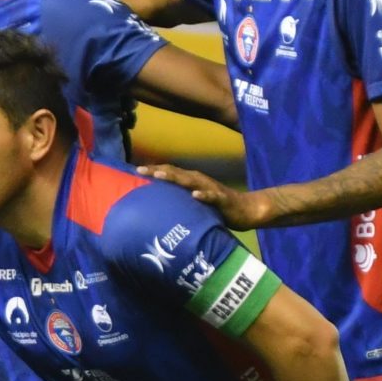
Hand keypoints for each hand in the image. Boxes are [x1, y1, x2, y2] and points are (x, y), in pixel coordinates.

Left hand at [136, 163, 266, 229]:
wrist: (246, 210)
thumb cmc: (216, 207)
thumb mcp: (194, 203)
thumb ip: (179, 201)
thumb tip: (158, 206)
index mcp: (191, 181)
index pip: (170, 173)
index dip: (153, 170)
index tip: (135, 170)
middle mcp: (199, 181)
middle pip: (176, 173)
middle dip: (158, 171)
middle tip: (140, 170)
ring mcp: (211, 189)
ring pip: (191, 181)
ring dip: (175, 178)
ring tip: (159, 176)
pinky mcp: (223, 200)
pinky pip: (212, 197)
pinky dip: (203, 195)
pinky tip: (195, 195)